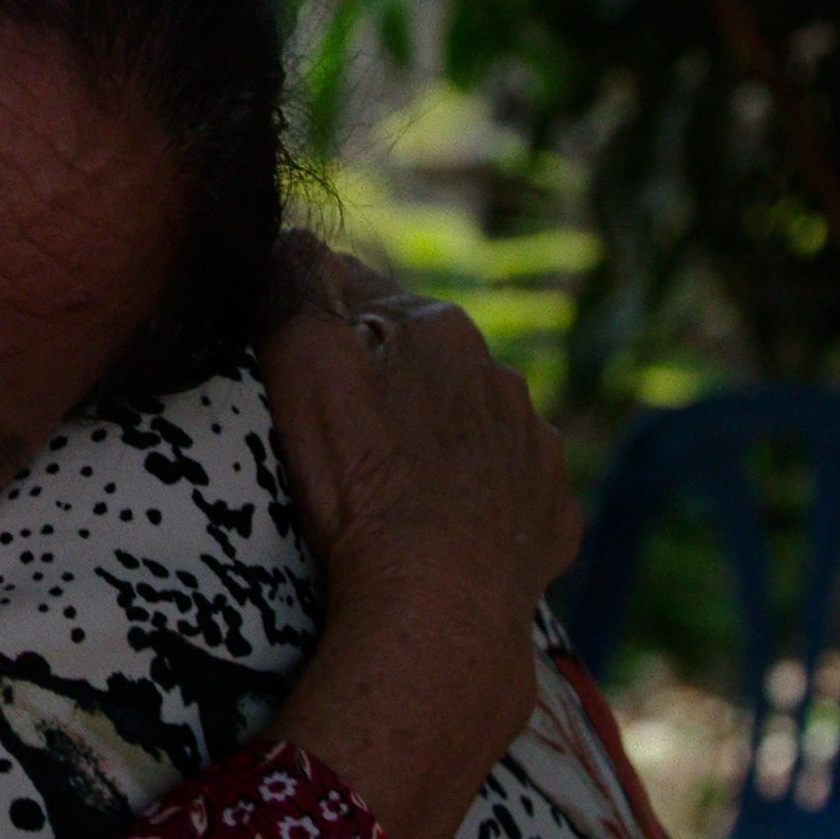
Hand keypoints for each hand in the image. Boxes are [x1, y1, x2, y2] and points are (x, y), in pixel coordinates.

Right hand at [252, 233, 581, 838]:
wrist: (438, 603)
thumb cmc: (361, 482)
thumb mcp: (303, 364)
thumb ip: (296, 285)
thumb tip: (298, 236)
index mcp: (440, 330)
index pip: (364, 293)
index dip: (319, 319)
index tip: (289, 355)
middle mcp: (501, 378)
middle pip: (424, 360)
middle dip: (384, 381)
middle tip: (334, 432)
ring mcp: (534, 450)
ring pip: (473, 424)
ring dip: (436, 439)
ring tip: (390, 486)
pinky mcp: (550, 518)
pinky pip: (510, 494)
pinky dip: (478, 503)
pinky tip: (443, 529)